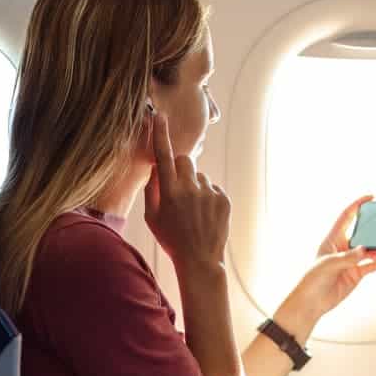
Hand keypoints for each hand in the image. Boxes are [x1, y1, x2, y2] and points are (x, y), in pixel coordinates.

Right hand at [144, 113, 230, 272]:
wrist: (200, 260)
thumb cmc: (171, 239)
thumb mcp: (152, 217)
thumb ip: (152, 190)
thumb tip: (156, 168)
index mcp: (168, 193)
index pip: (163, 156)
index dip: (161, 134)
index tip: (160, 116)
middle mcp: (190, 189)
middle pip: (185, 160)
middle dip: (181, 168)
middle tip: (179, 188)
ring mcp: (209, 193)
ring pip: (200, 176)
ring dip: (196, 186)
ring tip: (194, 210)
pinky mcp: (224, 199)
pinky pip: (213, 187)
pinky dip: (208, 197)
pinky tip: (205, 215)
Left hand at [276, 197, 375, 335]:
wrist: (311, 303)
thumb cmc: (313, 279)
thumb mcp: (329, 265)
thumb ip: (348, 257)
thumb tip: (365, 250)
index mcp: (332, 239)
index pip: (346, 216)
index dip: (358, 205)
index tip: (371, 197)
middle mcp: (343, 248)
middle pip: (362, 232)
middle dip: (373, 227)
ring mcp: (351, 261)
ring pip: (369, 250)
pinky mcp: (356, 275)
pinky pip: (370, 266)